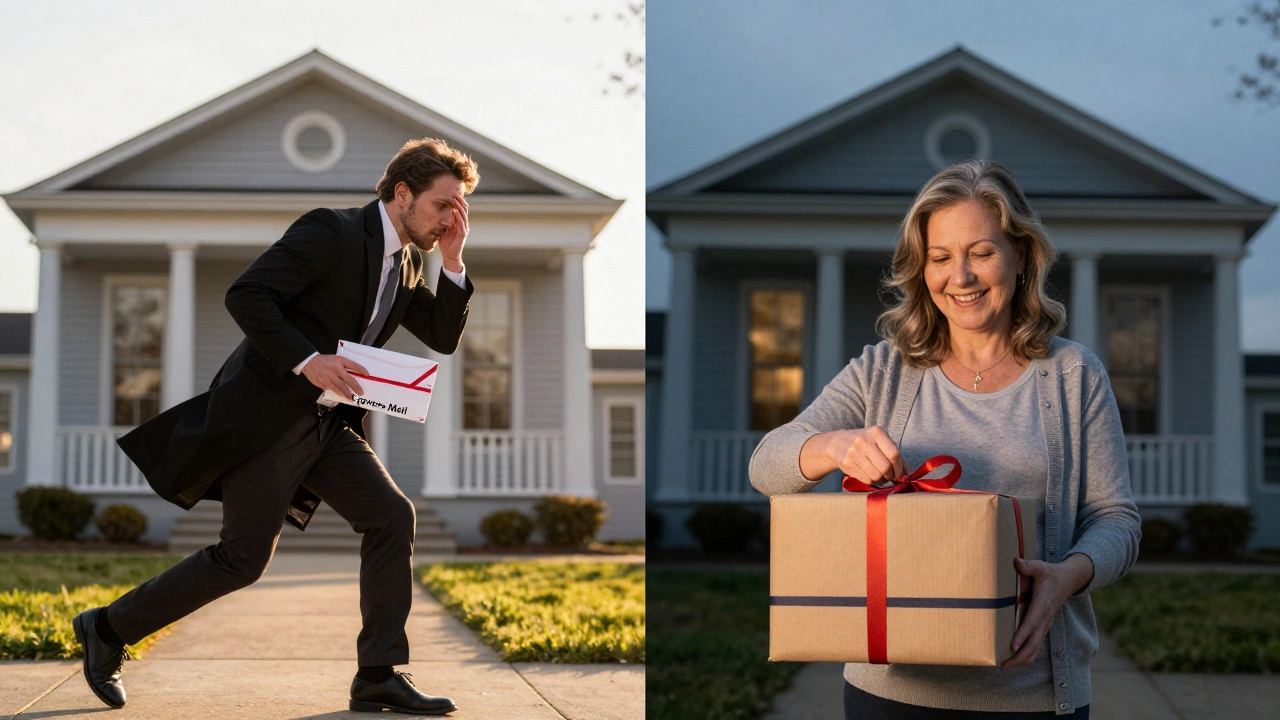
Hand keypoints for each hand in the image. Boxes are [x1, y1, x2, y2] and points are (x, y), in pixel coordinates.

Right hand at [301, 354, 368, 401]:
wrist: (309, 362)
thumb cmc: (325, 361)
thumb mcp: (336, 359)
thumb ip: (344, 365)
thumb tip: (353, 374)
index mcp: (340, 361)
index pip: (353, 365)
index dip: (361, 369)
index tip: (367, 374)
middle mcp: (336, 369)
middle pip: (348, 379)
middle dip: (356, 387)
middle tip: (361, 392)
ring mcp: (330, 377)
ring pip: (341, 387)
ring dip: (347, 393)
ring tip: (352, 398)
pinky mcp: (324, 383)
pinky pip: (333, 389)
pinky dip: (339, 393)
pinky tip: (342, 396)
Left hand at [439, 194, 467, 272]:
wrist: (449, 256)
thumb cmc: (446, 244)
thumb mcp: (443, 230)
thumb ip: (443, 222)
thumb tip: (435, 214)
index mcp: (459, 223)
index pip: (461, 210)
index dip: (459, 202)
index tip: (454, 194)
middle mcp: (463, 225)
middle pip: (464, 210)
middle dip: (460, 202)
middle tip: (456, 193)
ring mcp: (464, 230)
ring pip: (464, 216)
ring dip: (460, 207)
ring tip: (456, 200)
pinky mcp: (462, 235)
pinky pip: (461, 224)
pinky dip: (458, 217)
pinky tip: (455, 212)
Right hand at [825, 426, 905, 484]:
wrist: (838, 443)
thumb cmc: (865, 443)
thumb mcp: (880, 442)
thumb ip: (895, 455)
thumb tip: (906, 474)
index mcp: (876, 432)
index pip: (894, 453)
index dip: (900, 467)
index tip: (900, 474)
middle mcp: (863, 440)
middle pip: (885, 466)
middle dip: (891, 476)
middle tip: (891, 477)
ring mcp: (853, 452)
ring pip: (876, 475)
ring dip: (883, 481)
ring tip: (883, 478)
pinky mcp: (847, 463)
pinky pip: (866, 479)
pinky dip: (873, 482)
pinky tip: (873, 478)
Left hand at [1001, 554, 1094, 668]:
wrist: (1068, 580)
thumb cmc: (1050, 574)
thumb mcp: (1040, 567)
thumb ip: (1028, 566)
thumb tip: (1016, 562)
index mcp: (1042, 605)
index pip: (1031, 623)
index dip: (1022, 635)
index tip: (1012, 647)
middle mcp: (1044, 619)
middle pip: (1034, 643)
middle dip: (1020, 656)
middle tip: (1003, 665)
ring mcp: (1045, 625)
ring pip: (1035, 648)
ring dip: (1022, 659)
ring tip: (1005, 666)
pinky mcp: (1043, 627)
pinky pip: (1036, 645)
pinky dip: (1026, 654)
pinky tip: (1014, 658)